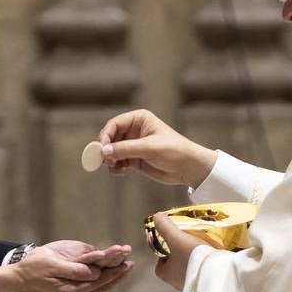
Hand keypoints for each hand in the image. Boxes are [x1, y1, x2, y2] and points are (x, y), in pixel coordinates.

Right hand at [0, 240, 134, 291]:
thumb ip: (74, 269)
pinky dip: (100, 288)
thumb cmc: (31, 268)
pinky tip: (105, 283)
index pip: (99, 281)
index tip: (126, 262)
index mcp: (70, 291)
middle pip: (101, 288)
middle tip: (130, 266)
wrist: (14, 283)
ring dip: (111, 282)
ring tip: (122, 272)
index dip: (114, 271)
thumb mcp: (51, 263)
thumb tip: (95, 273)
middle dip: (116, 277)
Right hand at [98, 109, 217, 187]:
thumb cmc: (174, 151)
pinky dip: (115, 166)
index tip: (102, 148)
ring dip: (110, 160)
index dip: (105, 135)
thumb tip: (104, 151)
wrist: (189, 168)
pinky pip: (117, 161)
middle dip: (106, 149)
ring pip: (112, 150)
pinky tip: (120, 172)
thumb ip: (126, 149)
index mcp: (139, 119)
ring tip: (115, 168)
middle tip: (106, 161)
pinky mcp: (134, 159)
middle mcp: (134, 130)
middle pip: (110, 137)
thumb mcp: (149, 148)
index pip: (115, 124)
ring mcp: (133, 145)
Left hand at [151, 212, 212, 291]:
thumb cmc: (192, 258)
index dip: (164, 255)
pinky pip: (203, 275)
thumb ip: (165, 226)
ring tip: (203, 250)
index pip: (159, 266)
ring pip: (190, 272)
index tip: (172, 245)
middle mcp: (177, 283)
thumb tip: (157, 217)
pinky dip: (206, 267)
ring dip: (194, 262)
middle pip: (175, 268)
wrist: (217, 274)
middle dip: (181, 257)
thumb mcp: (176, 237)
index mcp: (166, 274)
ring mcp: (192, 286)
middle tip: (189, 246)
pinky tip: (213, 258)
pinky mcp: (206, 285)